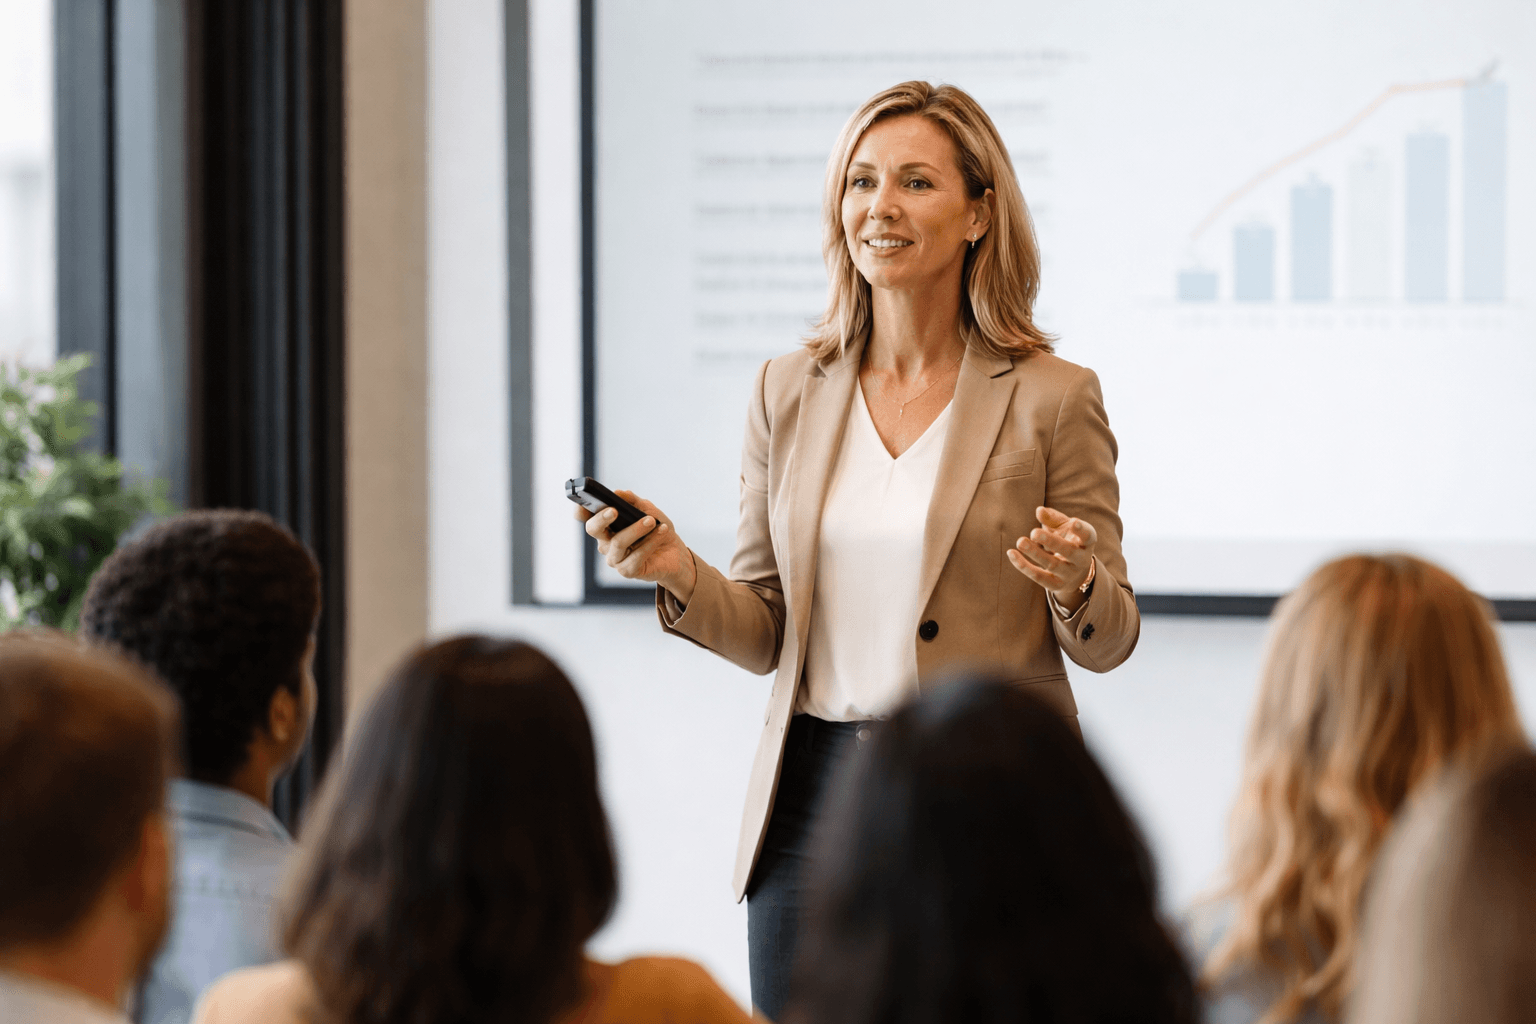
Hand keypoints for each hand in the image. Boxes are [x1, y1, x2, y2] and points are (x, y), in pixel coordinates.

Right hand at [574, 489, 696, 603]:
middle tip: (615, 510)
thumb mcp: (648, 510)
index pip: (585, 517)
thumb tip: (619, 493)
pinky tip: (662, 532)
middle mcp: (605, 542)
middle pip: (593, 529)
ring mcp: (615, 558)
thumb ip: (633, 501)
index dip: (581, 508)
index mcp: (606, 526)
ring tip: (652, 521)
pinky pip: (635, 556)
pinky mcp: (627, 571)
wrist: (676, 553)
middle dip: (602, 518)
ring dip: (636, 529)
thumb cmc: (658, 530)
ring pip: (618, 542)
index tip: (586, 499)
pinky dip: (650, 542)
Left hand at [1007, 506, 1096, 613]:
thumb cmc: (1067, 541)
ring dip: (1035, 553)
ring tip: (1020, 541)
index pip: (1088, 536)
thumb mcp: (1063, 528)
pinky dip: (1023, 566)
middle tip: (1034, 532)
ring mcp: (1069, 574)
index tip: (1074, 522)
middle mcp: (1081, 560)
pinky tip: (1011, 553)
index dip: (1082, 530)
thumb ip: (1053, 519)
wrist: (1073, 573)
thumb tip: (1039, 510)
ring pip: (1052, 564)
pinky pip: (1038, 576)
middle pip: (1069, 551)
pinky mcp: (1056, 585)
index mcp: (1086, 542)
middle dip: (1052, 541)